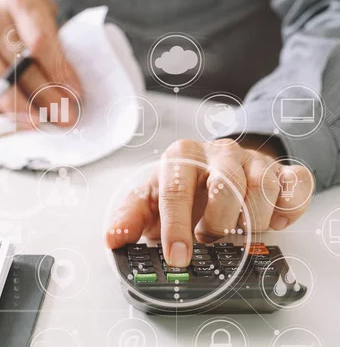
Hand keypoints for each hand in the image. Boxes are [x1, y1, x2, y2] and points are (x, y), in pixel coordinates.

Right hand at [0, 0, 80, 126]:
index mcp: (19, 0)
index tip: (75, 94)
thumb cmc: (29, 26)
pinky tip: (5, 115)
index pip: (40, 41)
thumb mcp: (49, 26)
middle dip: (46, 96)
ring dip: (20, 107)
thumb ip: (58, 52)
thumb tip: (71, 94)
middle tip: (64, 118)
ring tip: (38, 123)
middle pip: (20, 64)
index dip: (59, 71)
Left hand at [105, 138, 313, 266]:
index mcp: (181, 157)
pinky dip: (289, 208)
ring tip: (236, 231)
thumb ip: (130, 217)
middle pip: (225, 188)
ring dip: (250, 222)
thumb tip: (113, 238)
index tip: (177, 257)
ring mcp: (251, 160)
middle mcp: (217, 153)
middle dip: (217, 224)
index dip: (176, 227)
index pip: (177, 190)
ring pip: (261, 188)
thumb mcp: (150, 199)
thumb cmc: (181, 186)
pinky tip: (275, 222)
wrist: (213, 167)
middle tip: (210, 240)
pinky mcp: (280, 170)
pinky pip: (297, 184)